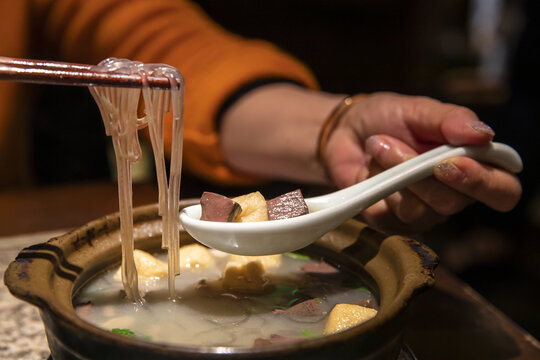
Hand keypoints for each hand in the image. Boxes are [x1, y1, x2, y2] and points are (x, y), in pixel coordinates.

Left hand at [324, 92, 521, 233]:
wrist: (343, 132)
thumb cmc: (388, 118)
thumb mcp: (419, 109)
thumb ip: (450, 119)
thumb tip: (484, 134)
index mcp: (473, 165)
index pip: (502, 191)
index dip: (484, 183)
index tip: (453, 161)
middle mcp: (453, 195)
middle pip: (454, 203)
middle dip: (419, 171)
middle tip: (392, 142)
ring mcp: (422, 213)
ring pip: (418, 210)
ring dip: (393, 173)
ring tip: (377, 145)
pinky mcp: (391, 223)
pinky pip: (389, 215)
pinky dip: (375, 185)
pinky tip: (368, 167)